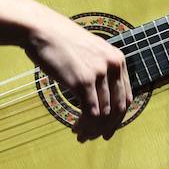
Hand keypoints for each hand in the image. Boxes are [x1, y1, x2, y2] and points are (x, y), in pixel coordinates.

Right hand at [24, 11, 131, 140]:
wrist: (41, 29)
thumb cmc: (60, 41)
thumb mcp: (90, 52)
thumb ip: (100, 69)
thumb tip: (101, 98)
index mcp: (117, 59)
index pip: (126, 98)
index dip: (118, 118)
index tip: (108, 130)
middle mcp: (113, 66)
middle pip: (118, 109)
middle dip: (107, 128)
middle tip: (94, 138)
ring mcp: (99, 74)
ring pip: (104, 114)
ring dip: (92, 129)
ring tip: (80, 135)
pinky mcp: (83, 81)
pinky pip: (90, 113)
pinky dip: (85, 126)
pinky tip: (75, 128)